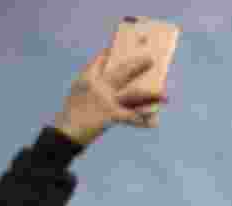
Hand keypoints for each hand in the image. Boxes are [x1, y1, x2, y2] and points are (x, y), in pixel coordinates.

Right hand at [52, 49, 168, 145]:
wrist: (66, 132)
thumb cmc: (73, 111)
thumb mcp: (77, 91)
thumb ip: (92, 80)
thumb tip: (109, 69)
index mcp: (87, 78)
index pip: (101, 61)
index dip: (111, 53)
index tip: (121, 46)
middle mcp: (97, 86)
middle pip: (122, 72)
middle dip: (137, 66)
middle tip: (150, 59)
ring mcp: (105, 100)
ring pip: (132, 95)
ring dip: (150, 95)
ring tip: (165, 95)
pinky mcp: (110, 115)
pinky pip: (131, 117)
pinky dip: (143, 120)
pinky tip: (154, 122)